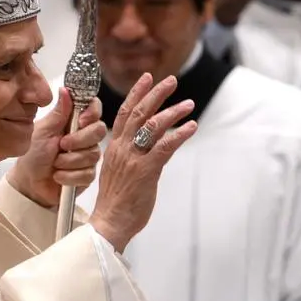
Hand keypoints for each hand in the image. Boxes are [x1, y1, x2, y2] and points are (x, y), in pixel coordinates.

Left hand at [7, 87, 106, 206]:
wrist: (29, 183)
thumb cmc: (34, 154)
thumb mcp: (44, 130)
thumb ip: (59, 113)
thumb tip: (66, 90)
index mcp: (73, 121)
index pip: (94, 108)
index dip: (92, 113)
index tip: (81, 120)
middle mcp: (84, 136)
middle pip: (99, 130)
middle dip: (79, 139)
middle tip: (62, 144)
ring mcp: (88, 156)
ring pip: (93, 154)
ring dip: (69, 160)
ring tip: (55, 163)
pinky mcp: (88, 174)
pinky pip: (88, 173)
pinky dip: (69, 175)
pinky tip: (59, 176)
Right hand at [89, 73, 197, 252]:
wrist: (109, 222)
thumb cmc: (115, 201)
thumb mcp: (116, 170)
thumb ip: (128, 154)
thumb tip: (145, 144)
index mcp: (114, 147)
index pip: (124, 113)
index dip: (136, 93)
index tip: (147, 78)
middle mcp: (122, 148)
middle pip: (139, 112)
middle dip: (156, 93)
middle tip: (171, 80)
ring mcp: (133, 159)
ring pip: (153, 126)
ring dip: (173, 112)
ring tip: (188, 104)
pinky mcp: (146, 171)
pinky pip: (165, 147)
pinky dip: (179, 134)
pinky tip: (191, 127)